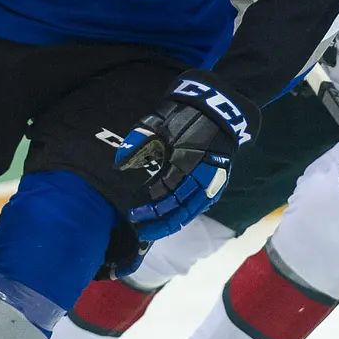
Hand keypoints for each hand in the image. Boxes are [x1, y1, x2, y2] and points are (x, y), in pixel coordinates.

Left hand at [116, 73, 258, 241]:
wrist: (217, 107)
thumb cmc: (184, 114)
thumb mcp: (157, 123)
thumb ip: (139, 142)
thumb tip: (119, 163)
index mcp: (185, 161)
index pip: (165, 192)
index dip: (149, 206)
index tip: (133, 213)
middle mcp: (201, 175)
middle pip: (179, 208)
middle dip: (159, 222)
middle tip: (140, 230)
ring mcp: (213, 180)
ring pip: (192, 210)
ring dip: (173, 222)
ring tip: (155, 231)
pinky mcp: (219, 180)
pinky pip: (202, 204)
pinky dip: (188, 214)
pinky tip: (176, 220)